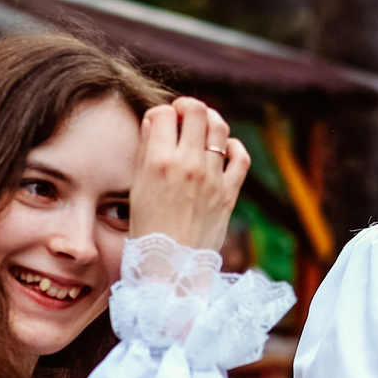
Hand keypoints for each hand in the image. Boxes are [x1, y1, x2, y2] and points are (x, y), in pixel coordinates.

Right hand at [129, 97, 249, 250]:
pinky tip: (224, 150)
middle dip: (187, 107)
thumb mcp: (137, 188)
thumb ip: (146, 152)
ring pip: (219, 127)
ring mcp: (212, 178)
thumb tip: (157, 122)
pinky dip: (234, 147)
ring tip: (202, 127)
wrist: (171, 269)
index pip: (163, 114)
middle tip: (181, 115)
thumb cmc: (147, 231)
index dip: (159, 114)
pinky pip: (241, 157)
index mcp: (158, 162)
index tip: (158, 124)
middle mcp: (188, 165)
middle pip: (196, 112)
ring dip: (210, 120)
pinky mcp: (229, 193)